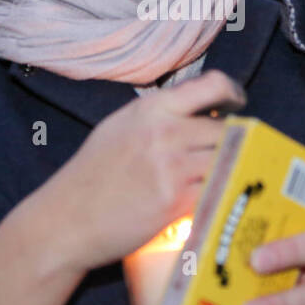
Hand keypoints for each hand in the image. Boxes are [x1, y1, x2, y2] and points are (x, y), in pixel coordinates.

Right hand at [44, 69, 245, 272]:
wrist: (67, 219)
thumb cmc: (92, 176)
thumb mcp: (120, 128)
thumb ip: (159, 117)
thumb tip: (200, 111)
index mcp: (152, 109)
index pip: (211, 85)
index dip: (232, 93)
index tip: (237, 105)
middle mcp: (164, 132)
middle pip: (226, 130)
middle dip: (233, 142)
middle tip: (230, 154)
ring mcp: (171, 167)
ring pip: (226, 161)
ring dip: (229, 170)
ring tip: (222, 178)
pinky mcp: (176, 201)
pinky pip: (215, 191)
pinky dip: (218, 194)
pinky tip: (212, 198)